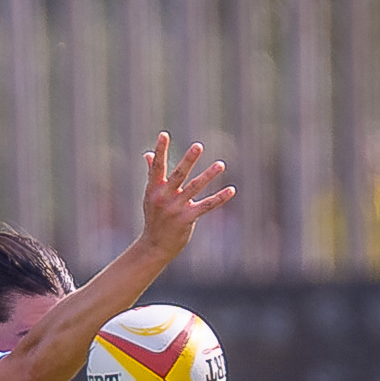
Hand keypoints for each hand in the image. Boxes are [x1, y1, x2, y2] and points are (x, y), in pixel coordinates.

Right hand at [140, 132, 234, 258]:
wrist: (155, 246)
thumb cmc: (154, 218)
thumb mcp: (150, 196)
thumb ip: (152, 174)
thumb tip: (148, 154)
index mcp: (154, 189)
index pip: (157, 166)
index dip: (160, 150)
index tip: (164, 134)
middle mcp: (164, 197)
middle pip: (178, 175)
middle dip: (188, 160)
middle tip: (198, 146)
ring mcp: (175, 208)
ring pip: (195, 188)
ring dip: (208, 175)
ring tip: (221, 164)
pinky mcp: (187, 219)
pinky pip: (206, 206)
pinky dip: (219, 198)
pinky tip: (231, 190)